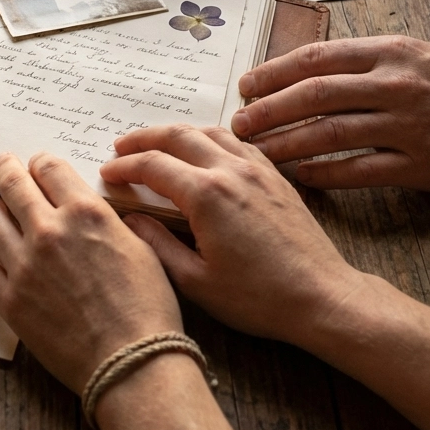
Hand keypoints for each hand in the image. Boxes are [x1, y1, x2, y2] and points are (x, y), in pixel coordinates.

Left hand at [0, 152, 181, 393]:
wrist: (132, 364)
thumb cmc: (147, 308)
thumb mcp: (140, 247)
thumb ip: (105, 220)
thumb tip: (84, 208)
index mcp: (85, 212)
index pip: (50, 168)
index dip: (41, 162)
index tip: (37, 164)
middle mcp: (49, 230)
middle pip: (14, 185)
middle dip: (7, 168)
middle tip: (2, 162)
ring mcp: (24, 264)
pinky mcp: (9, 298)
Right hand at [100, 125, 361, 347]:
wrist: (323, 298)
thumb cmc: (260, 299)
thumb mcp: (196, 282)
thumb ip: (157, 245)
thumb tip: (131, 218)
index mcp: (206, 195)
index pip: (152, 165)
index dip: (124, 166)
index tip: (107, 173)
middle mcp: (230, 171)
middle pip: (177, 135)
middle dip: (143, 138)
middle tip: (120, 146)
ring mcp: (257, 169)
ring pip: (208, 131)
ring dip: (176, 132)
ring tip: (157, 144)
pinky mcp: (275, 176)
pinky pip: (237, 142)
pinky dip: (211, 138)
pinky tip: (204, 150)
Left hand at [230, 36, 429, 194]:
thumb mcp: (415, 56)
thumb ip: (364, 62)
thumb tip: (300, 71)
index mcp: (390, 52)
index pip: (315, 58)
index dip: (273, 72)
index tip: (244, 85)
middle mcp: (396, 85)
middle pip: (314, 95)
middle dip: (267, 110)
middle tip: (237, 123)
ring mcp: (409, 127)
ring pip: (329, 134)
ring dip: (285, 144)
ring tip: (256, 153)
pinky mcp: (421, 166)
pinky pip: (359, 171)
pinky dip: (324, 174)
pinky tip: (300, 177)